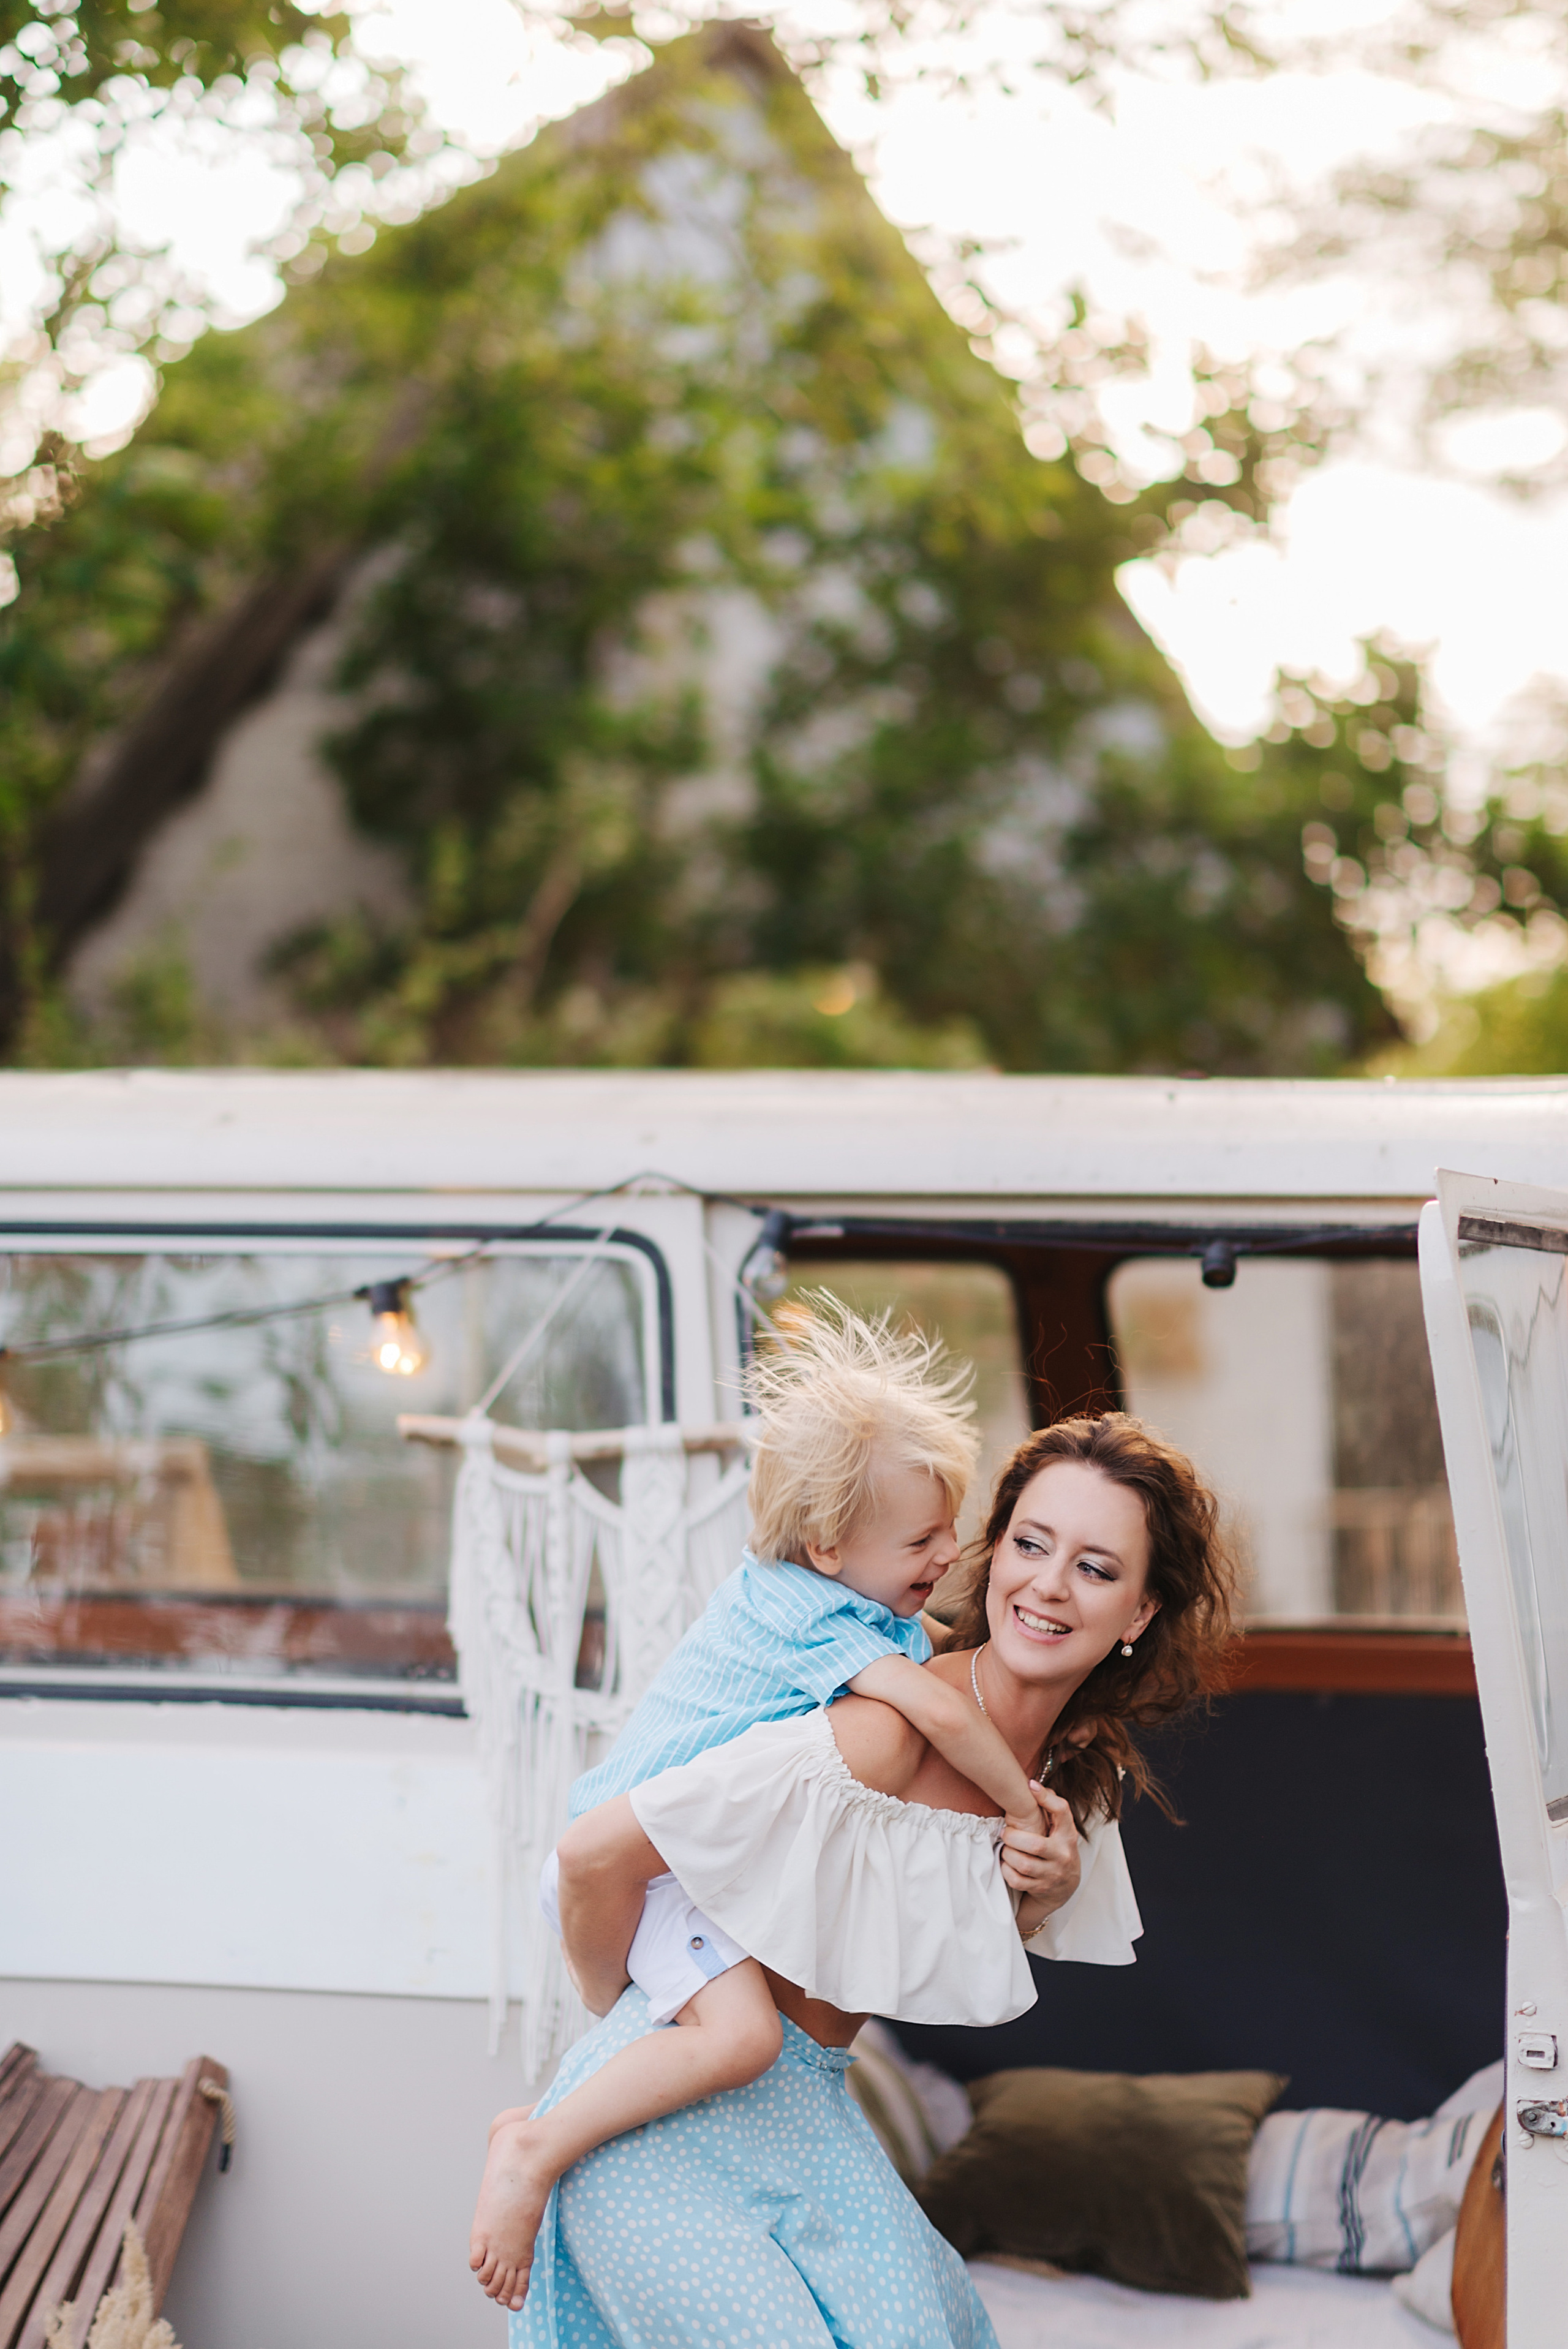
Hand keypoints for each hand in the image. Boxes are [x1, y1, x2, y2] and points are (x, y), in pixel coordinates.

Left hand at [1001, 1783, 1079, 1932]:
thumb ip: (1050, 1810)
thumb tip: (1032, 1784)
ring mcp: (1052, 1875)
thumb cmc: (1057, 1850)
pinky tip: (1007, 1863)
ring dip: (1008, 1854)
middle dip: (1013, 1837)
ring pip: (1023, 1864)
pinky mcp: (1040, 1889)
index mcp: (1068, 1836)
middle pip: (1035, 1845)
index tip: (1030, 1785)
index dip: (1047, 1798)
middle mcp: (1062, 1856)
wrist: (1065, 1886)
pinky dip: (1006, 1870)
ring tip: (1006, 1848)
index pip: (1063, 1813)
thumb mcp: (1061, 1830)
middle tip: (1006, 1832)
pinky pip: (1016, 1880)